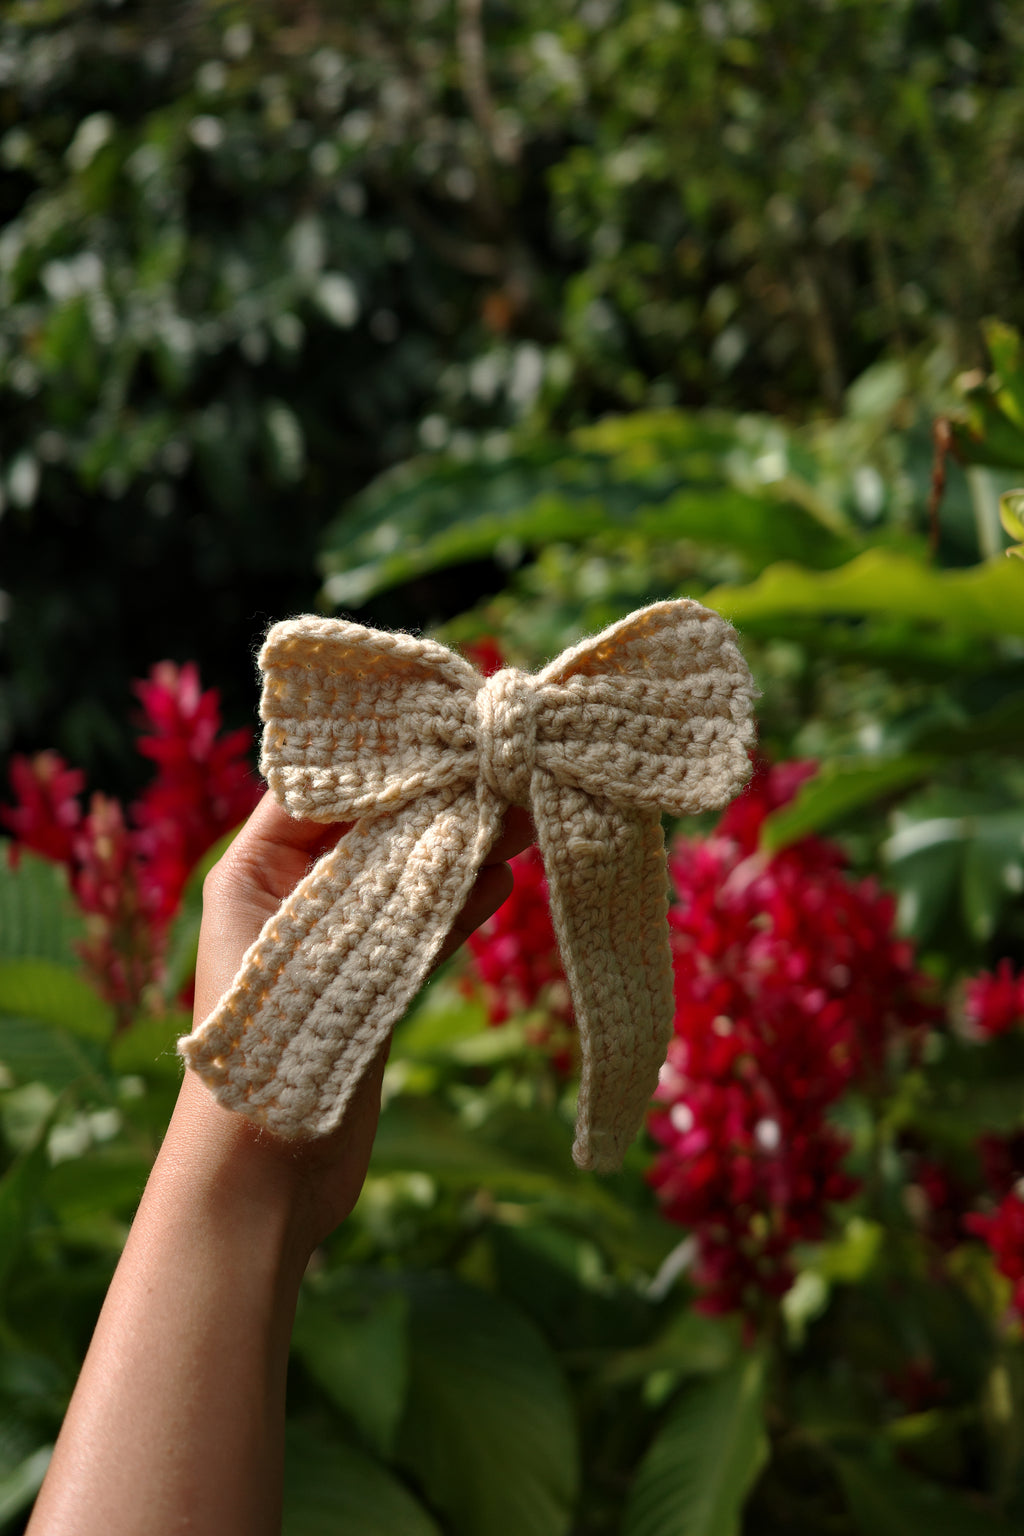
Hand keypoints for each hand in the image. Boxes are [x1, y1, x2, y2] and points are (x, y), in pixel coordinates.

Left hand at [175, 791, 533, 1257]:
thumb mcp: (306, 943)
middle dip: (439, 797)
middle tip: (507, 770)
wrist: (262, 1180)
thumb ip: (371, 872)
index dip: (384, 753)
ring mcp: (335, 940)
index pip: (324, 785)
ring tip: (522, 817)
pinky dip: (460, 901)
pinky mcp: (370, 984)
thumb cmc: (260, 1057)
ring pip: (407, 872)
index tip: (448, 724)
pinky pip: (421, 924)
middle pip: (376, 825)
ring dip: (461, 847)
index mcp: (253, 869)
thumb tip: (447, 810)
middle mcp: (292, 895)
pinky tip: (503, 878)